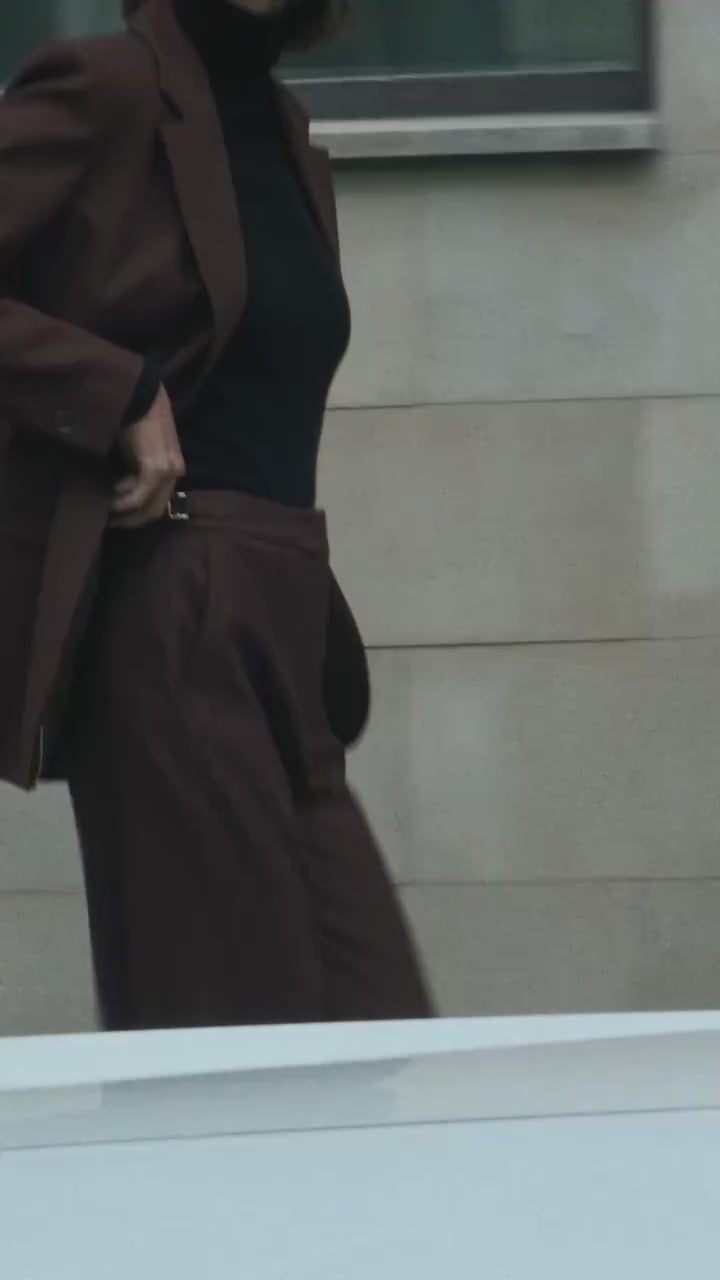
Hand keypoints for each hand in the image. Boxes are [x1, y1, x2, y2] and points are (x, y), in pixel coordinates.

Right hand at [110, 385, 184, 527]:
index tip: (116, 517)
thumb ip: (137, 467)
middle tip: (108, 521)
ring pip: (146, 507)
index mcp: (174, 467)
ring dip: (123, 512)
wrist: (138, 394)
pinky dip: (121, 502)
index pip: (159, 502)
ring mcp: (167, 472)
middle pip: (155, 510)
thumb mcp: (140, 447)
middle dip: (131, 520)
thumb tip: (119, 488)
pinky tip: (108, 499)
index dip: (138, 514)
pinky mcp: (155, 469)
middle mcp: (175, 472)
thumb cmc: (135, 416)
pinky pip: (137, 496)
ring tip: (104, 509)